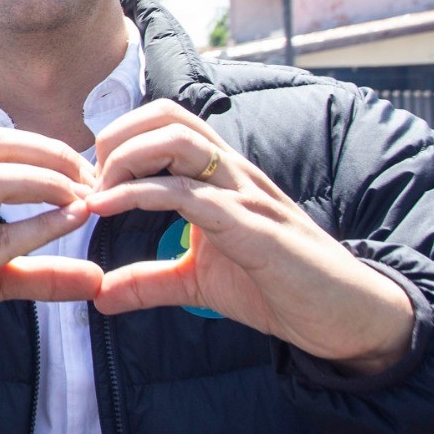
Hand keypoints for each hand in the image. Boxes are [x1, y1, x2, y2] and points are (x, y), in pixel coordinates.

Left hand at [85, 100, 412, 374]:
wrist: (344, 318)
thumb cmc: (278, 288)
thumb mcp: (197, 284)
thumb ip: (149, 281)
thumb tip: (99, 295)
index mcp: (220, 176)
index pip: (165, 123)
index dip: (119, 140)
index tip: (90, 181)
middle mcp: (232, 172)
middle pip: (167, 115)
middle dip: (116, 137)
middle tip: (89, 181)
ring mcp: (244, 194)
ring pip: (178, 139)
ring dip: (126, 158)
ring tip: (98, 194)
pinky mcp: (251, 226)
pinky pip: (189, 194)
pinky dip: (140, 194)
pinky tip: (108, 209)